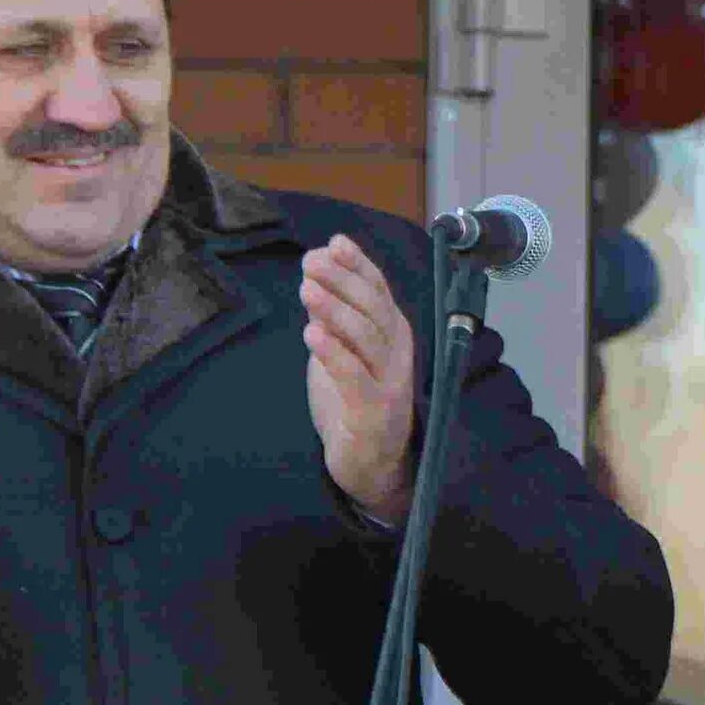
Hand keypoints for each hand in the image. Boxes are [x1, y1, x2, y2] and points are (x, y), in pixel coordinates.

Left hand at [302, 235, 416, 522]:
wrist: (371, 461)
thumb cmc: (355, 399)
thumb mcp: (343, 348)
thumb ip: (333, 312)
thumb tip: (317, 263)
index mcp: (392, 334)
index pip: (380, 291)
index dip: (359, 265)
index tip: (334, 243)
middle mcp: (398, 354)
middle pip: (375, 309)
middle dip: (343, 282)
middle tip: (310, 264)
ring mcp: (389, 382)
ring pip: (368, 338)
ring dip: (336, 311)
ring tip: (307, 291)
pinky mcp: (374, 411)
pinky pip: (355, 377)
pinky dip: (334, 354)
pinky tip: (311, 335)